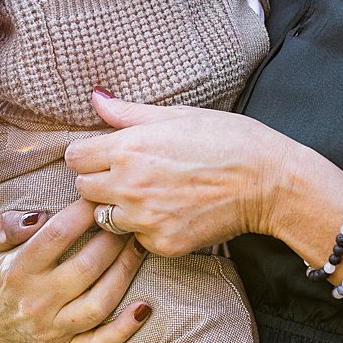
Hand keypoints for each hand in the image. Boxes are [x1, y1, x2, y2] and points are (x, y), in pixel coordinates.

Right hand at [0, 199, 151, 342]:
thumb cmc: (0, 273)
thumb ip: (12, 227)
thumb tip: (40, 215)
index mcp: (20, 270)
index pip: (56, 235)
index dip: (82, 213)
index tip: (98, 199)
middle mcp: (38, 300)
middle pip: (86, 267)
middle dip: (113, 239)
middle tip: (127, 221)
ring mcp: (53, 328)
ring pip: (99, 303)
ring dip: (125, 273)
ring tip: (139, 249)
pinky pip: (100, 342)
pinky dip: (125, 328)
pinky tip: (144, 308)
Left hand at [65, 91, 308, 257]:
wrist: (268, 182)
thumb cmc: (227, 139)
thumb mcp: (177, 115)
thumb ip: (129, 113)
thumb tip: (96, 98)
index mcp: (128, 148)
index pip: (75, 157)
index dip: (88, 154)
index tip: (104, 155)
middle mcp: (129, 185)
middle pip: (83, 188)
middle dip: (99, 180)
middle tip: (128, 174)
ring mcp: (144, 218)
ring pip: (104, 217)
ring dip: (118, 207)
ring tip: (148, 195)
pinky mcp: (162, 244)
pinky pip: (135, 238)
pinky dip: (146, 228)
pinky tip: (169, 212)